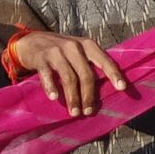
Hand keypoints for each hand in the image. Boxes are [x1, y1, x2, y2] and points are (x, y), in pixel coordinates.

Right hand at [9, 30, 130, 117]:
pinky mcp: (41, 58)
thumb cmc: (62, 51)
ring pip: (69, 78)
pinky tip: (54, 98)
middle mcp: (74, 47)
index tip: (122, 88)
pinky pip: (48, 75)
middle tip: (89, 112)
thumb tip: (109, 88)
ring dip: (73, 97)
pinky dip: (51, 87)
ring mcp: (57, 52)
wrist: (32, 41)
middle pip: (86, 74)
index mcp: (88, 45)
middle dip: (89, 95)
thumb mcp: (80, 51)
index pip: (104, 61)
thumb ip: (92, 64)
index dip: (114, 74)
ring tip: (75, 112)